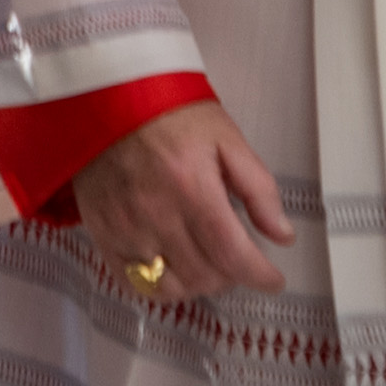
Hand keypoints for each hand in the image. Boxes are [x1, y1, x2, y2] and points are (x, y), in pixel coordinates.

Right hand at [72, 101, 299, 300]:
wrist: (112, 100)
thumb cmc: (174, 115)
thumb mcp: (228, 140)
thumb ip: (259, 189)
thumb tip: (282, 234)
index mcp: (192, 187)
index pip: (231, 252)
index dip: (259, 274)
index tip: (273, 279)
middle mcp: (156, 215)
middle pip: (204, 274)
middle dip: (232, 275)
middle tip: (241, 260)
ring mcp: (125, 229)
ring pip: (171, 286)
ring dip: (199, 284)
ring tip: (210, 264)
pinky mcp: (102, 235)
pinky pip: (132, 282)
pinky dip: (160, 286)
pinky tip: (175, 269)